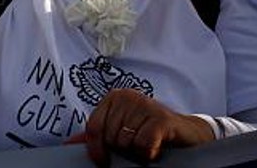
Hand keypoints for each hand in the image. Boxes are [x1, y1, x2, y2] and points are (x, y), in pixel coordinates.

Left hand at [72, 88, 214, 164]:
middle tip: (138, 145)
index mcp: (113, 98)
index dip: (96, 149)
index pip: (93, 127)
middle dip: (123, 149)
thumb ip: (97, 136)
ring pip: (125, 142)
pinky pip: (142, 144)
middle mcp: (127, 96)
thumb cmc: (151, 133)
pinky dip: (149, 153)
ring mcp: (144, 104)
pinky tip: (157, 147)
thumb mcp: (122, 132)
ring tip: (149, 144)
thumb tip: (68, 144)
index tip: (104, 161)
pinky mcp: (160, 117)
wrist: (187, 134)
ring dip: (137, 151)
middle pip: (110, 137)